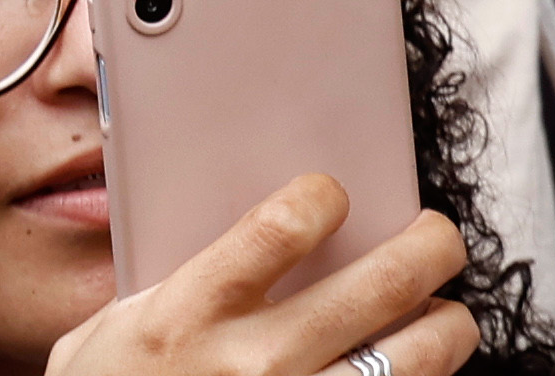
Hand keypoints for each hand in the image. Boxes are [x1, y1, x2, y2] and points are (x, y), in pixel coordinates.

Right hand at [50, 184, 475, 375]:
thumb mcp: (104, 340)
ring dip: (450, 325)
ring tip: (442, 317)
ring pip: (422, 354)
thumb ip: (167, 284)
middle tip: (433, 240)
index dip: (325, 195)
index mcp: (188, 316)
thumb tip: (245, 232)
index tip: (333, 197)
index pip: (288, 222)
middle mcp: (252, 366)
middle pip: (388, 279)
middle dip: (433, 244)